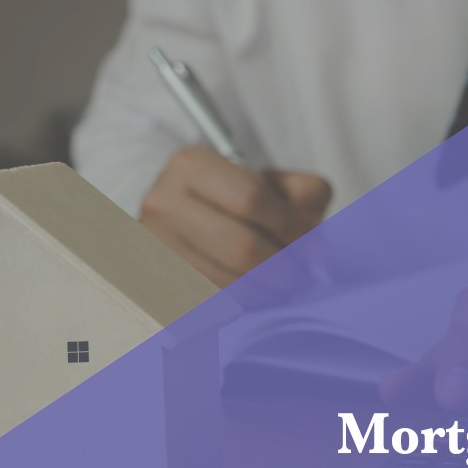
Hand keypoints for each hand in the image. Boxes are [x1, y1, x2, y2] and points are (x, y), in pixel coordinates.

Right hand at [140, 145, 332, 285]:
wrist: (181, 213)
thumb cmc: (233, 196)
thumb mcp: (270, 180)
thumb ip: (304, 195)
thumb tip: (312, 246)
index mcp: (192, 165)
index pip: (251, 198)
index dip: (289, 225)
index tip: (309, 240)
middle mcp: (164, 204)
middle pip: (242, 247)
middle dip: (284, 264)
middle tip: (304, 270)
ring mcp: (155, 247)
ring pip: (230, 281)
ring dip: (270, 287)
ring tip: (285, 279)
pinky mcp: (158, 283)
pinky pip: (216, 302)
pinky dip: (247, 299)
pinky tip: (259, 288)